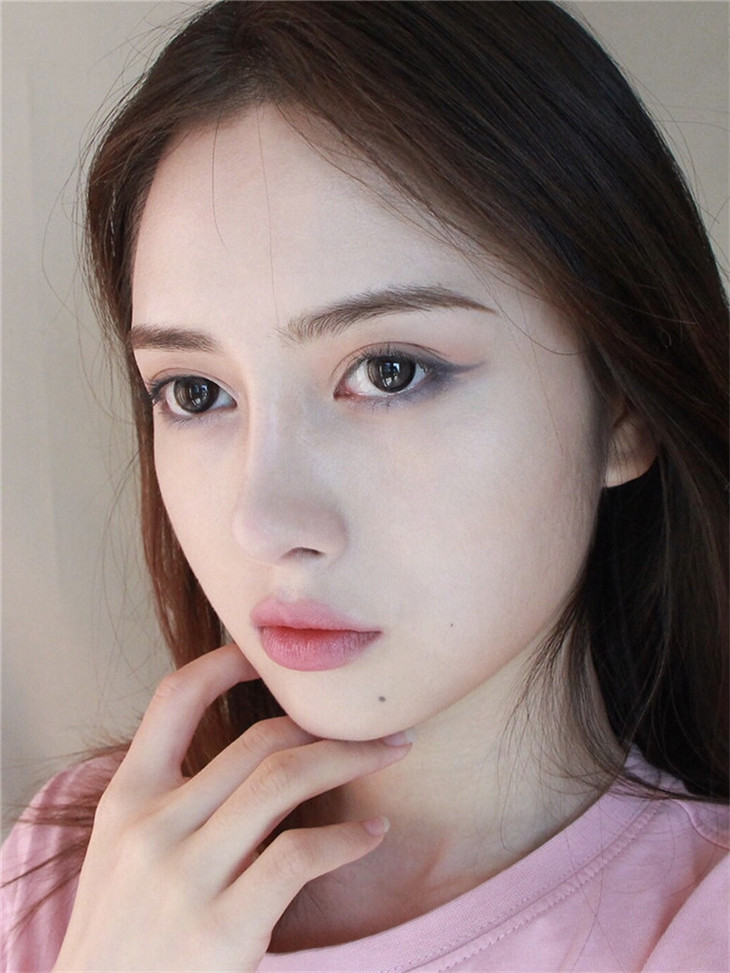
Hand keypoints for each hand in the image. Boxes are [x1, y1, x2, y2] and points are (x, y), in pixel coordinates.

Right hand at [53, 644, 410, 971]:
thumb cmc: (123, 934)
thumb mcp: (126, 854)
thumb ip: (179, 802)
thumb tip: (266, 755)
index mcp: (126, 798)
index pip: (174, 699)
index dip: (225, 664)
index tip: (269, 659)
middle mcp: (152, 826)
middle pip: (257, 741)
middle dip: (325, 724)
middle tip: (372, 724)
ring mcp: (185, 877)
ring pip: (284, 780)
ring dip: (349, 758)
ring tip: (390, 752)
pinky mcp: (222, 930)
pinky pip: (299, 855)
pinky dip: (347, 839)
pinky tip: (373, 834)